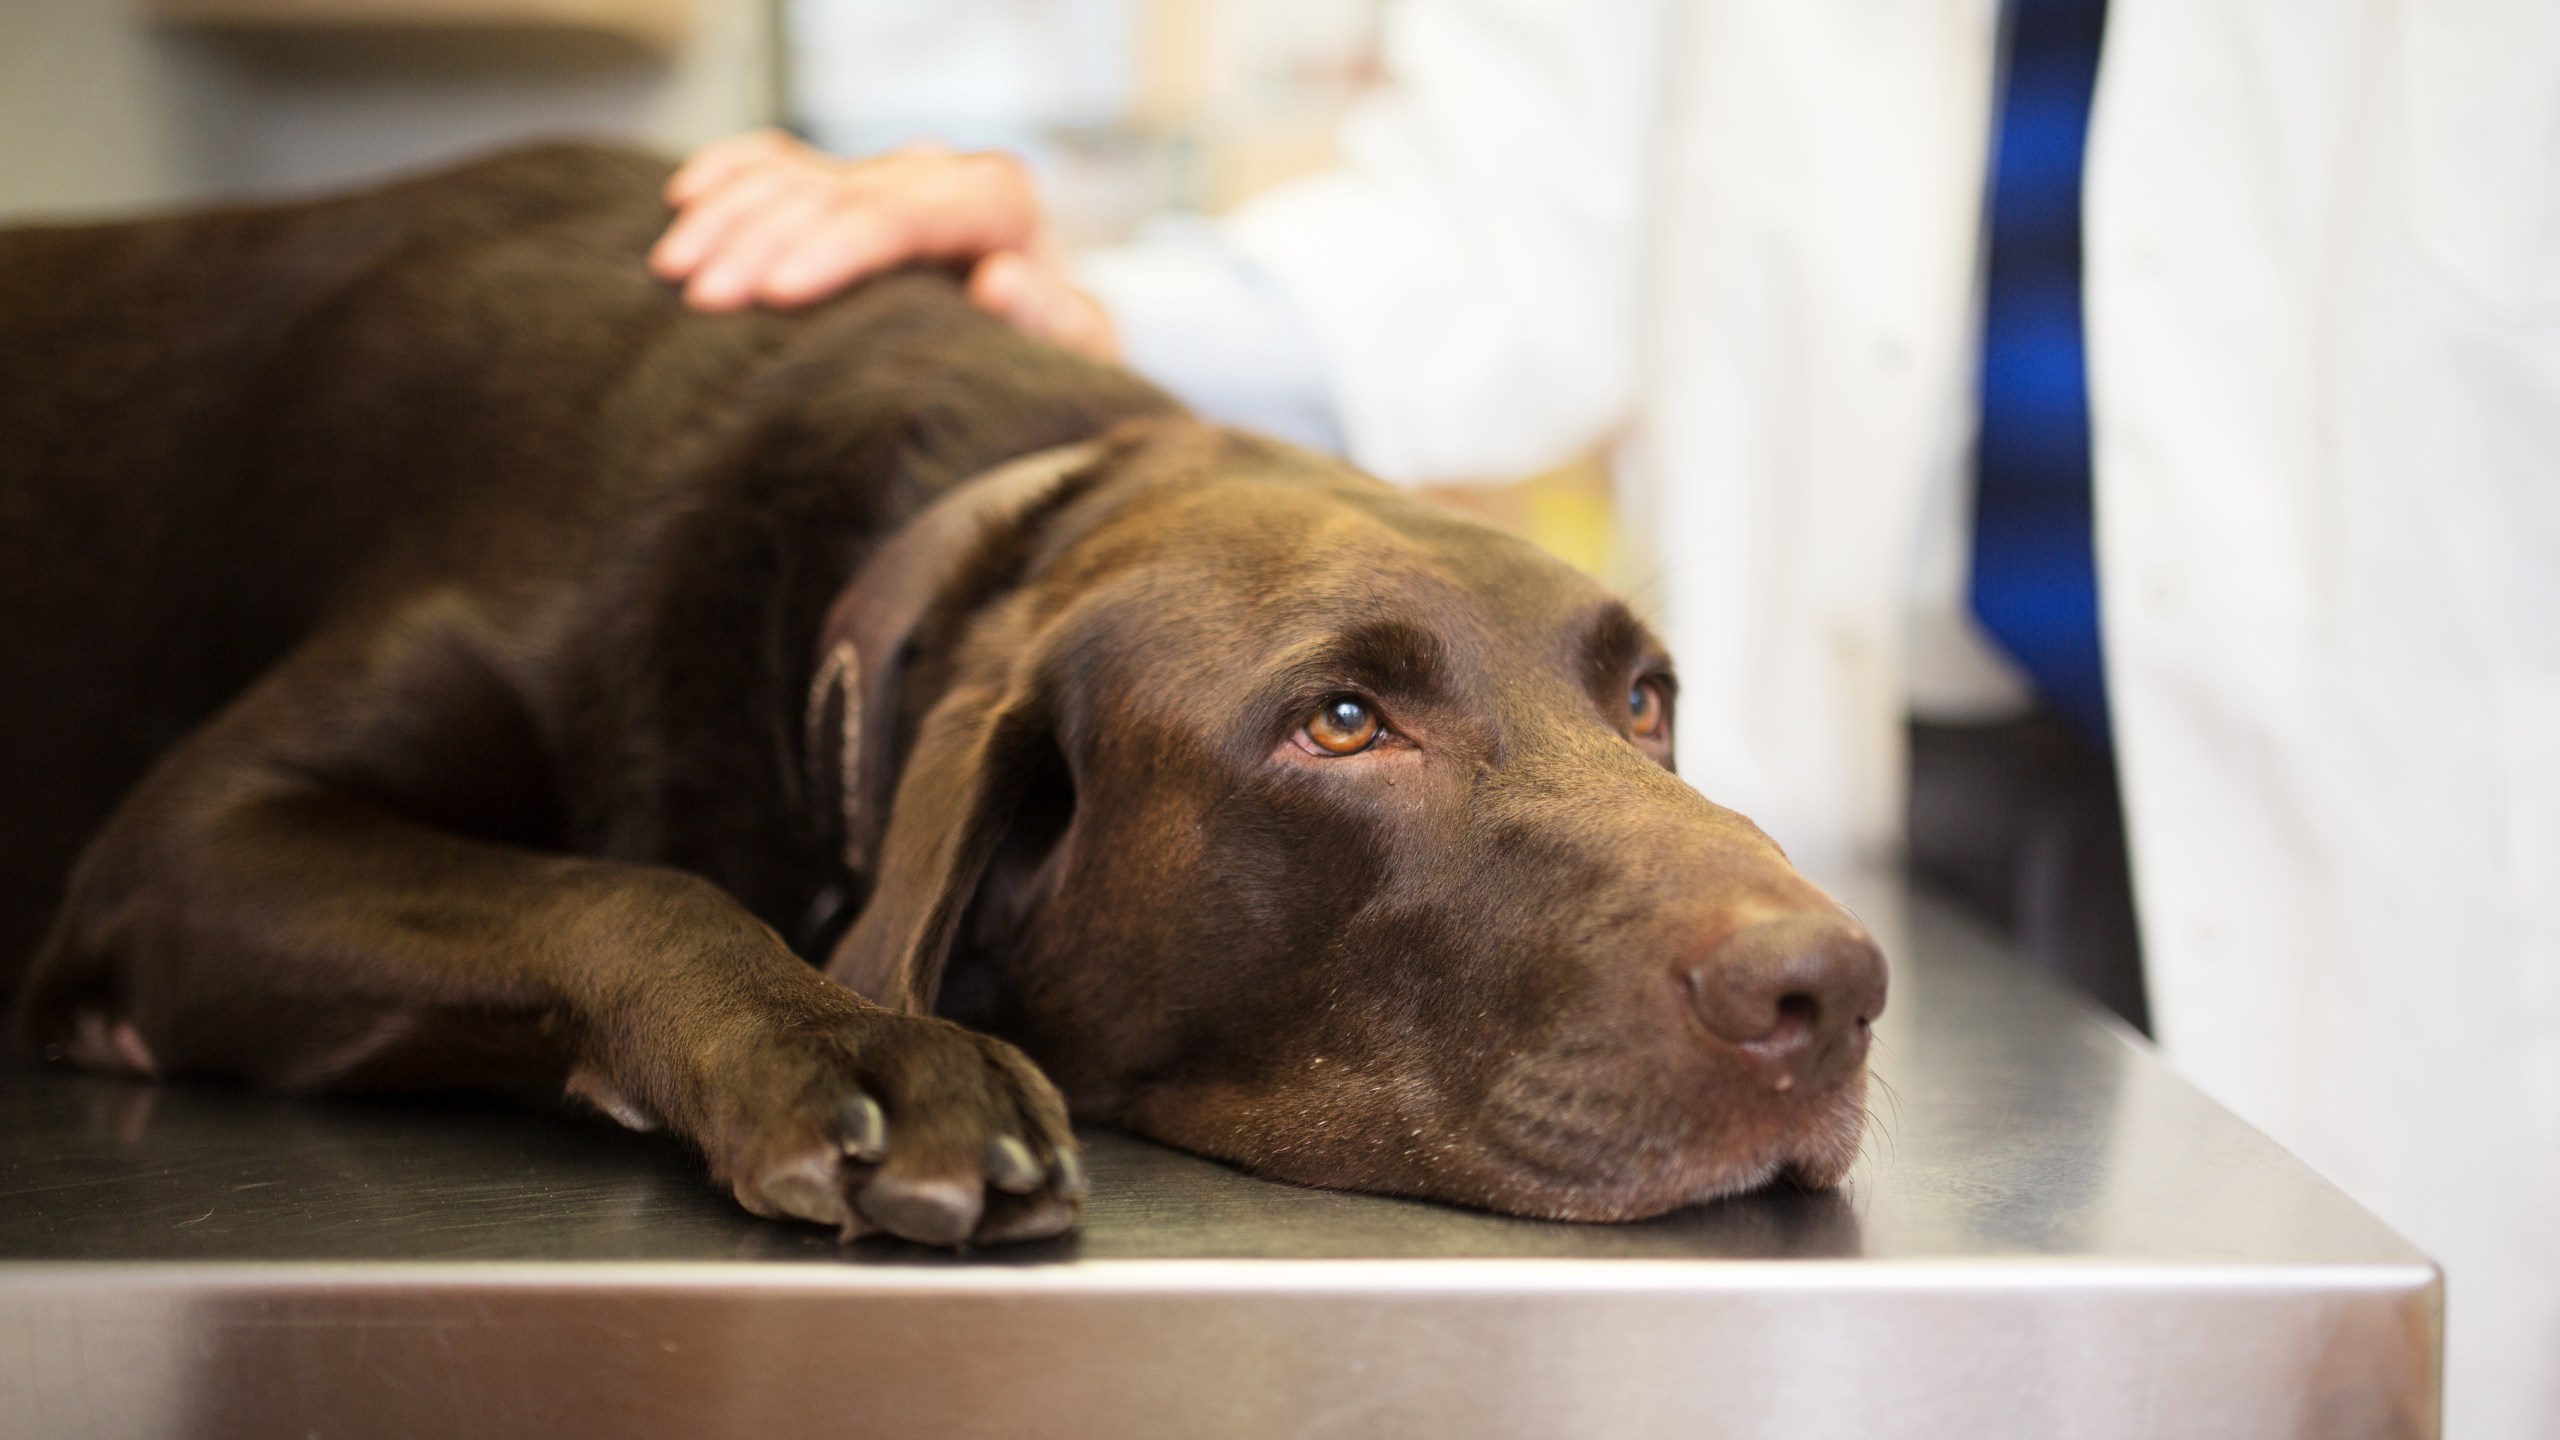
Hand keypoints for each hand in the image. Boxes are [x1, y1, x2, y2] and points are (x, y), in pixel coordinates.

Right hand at [650, 129, 1118, 361]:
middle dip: (761, 241)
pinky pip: (777, 161)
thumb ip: (1048, 318)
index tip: (777, 294)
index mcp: (996, 200)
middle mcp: (936, 173)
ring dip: (728, 217)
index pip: (901, 213)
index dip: (834, 248)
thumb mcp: (1073, 351)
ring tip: (674, 271)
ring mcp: (886, 174)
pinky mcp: (849, 185)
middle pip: (833, 192)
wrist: (1046, 340)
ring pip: (794, 173)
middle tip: (702, 299)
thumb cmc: (1055, 356)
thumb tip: (1001, 280)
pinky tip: (684, 200)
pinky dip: (729, 174)